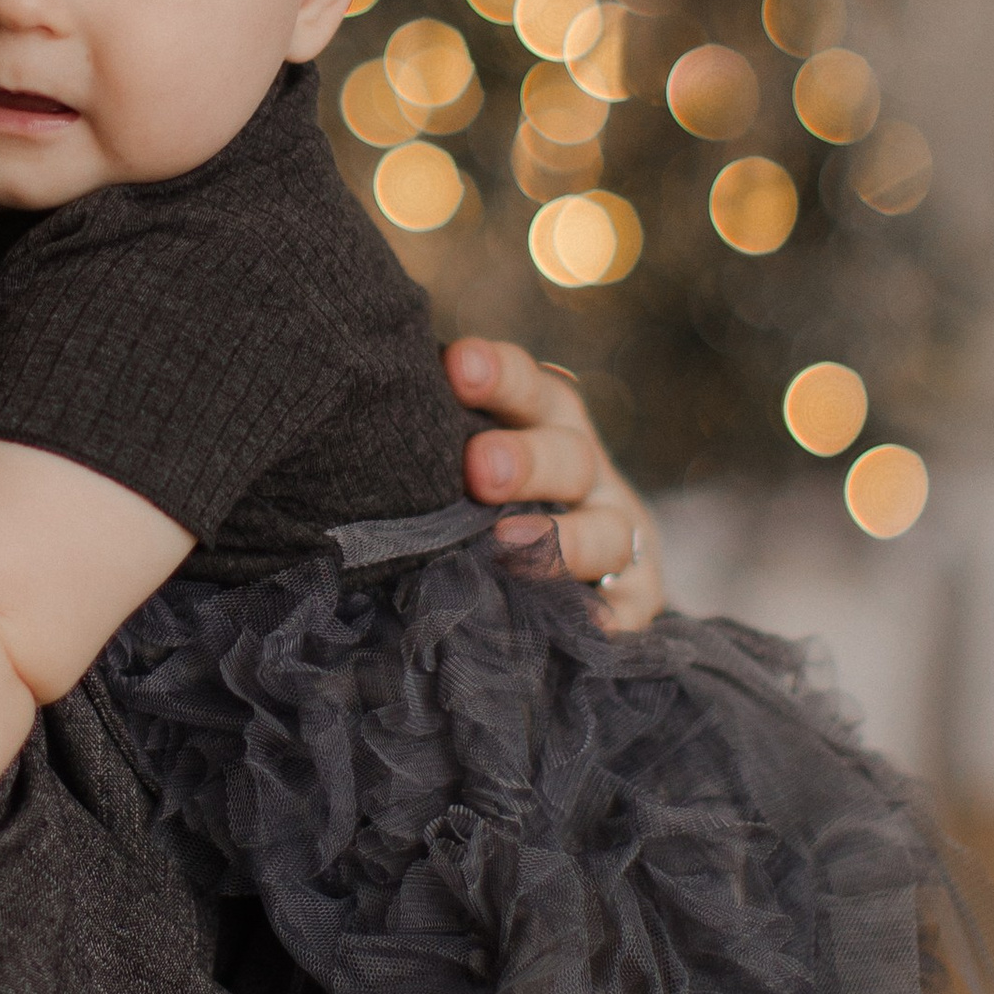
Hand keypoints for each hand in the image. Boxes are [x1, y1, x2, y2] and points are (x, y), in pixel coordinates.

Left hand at [444, 337, 665, 630]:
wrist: (584, 565)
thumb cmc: (489, 497)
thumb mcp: (468, 459)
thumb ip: (433, 446)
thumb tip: (359, 441)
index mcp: (544, 422)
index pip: (527, 387)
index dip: (497, 375)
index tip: (456, 368)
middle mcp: (586, 471)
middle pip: (569, 455)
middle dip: (526, 459)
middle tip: (479, 468)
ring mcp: (617, 533)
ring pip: (605, 531)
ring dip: (561, 539)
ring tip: (508, 545)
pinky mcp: (635, 597)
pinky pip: (626, 608)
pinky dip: (604, 616)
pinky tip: (581, 625)